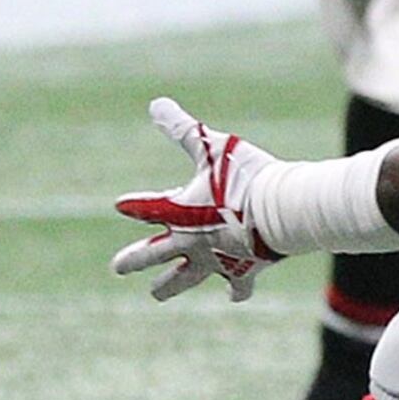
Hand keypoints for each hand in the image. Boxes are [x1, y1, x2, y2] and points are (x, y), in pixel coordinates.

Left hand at [110, 96, 280, 300]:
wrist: (282, 212)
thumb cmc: (246, 177)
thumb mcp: (211, 146)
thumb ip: (182, 128)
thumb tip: (155, 103)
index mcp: (179, 213)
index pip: (147, 209)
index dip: (134, 205)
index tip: (120, 206)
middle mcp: (190, 242)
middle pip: (154, 254)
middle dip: (134, 260)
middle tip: (117, 268)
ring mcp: (215, 260)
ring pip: (185, 278)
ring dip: (168, 286)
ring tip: (155, 294)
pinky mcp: (242, 271)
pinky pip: (236, 285)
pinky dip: (235, 290)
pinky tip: (233, 295)